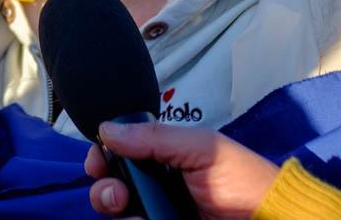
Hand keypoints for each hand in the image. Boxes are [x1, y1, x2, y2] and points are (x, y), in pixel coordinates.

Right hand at [85, 122, 278, 219]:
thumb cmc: (242, 181)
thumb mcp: (201, 148)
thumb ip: (155, 137)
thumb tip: (108, 129)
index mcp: (165, 160)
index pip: (121, 156)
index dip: (104, 157)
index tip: (98, 163)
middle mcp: (158, 189)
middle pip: (112, 188)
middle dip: (105, 189)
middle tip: (118, 194)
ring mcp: (159, 214)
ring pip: (118, 215)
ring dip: (115, 210)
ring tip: (131, 211)